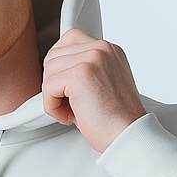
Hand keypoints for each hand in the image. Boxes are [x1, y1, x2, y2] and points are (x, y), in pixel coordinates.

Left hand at [42, 28, 145, 152]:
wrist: (128, 136)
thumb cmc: (115, 120)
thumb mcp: (101, 85)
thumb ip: (83, 70)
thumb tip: (54, 71)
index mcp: (108, 50)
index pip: (69, 40)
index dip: (61, 67)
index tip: (68, 88)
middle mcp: (102, 49)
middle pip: (54, 55)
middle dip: (55, 83)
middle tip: (72, 104)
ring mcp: (92, 58)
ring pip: (49, 71)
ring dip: (53, 96)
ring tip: (74, 111)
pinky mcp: (81, 74)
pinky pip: (48, 87)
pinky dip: (53, 107)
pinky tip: (70, 116)